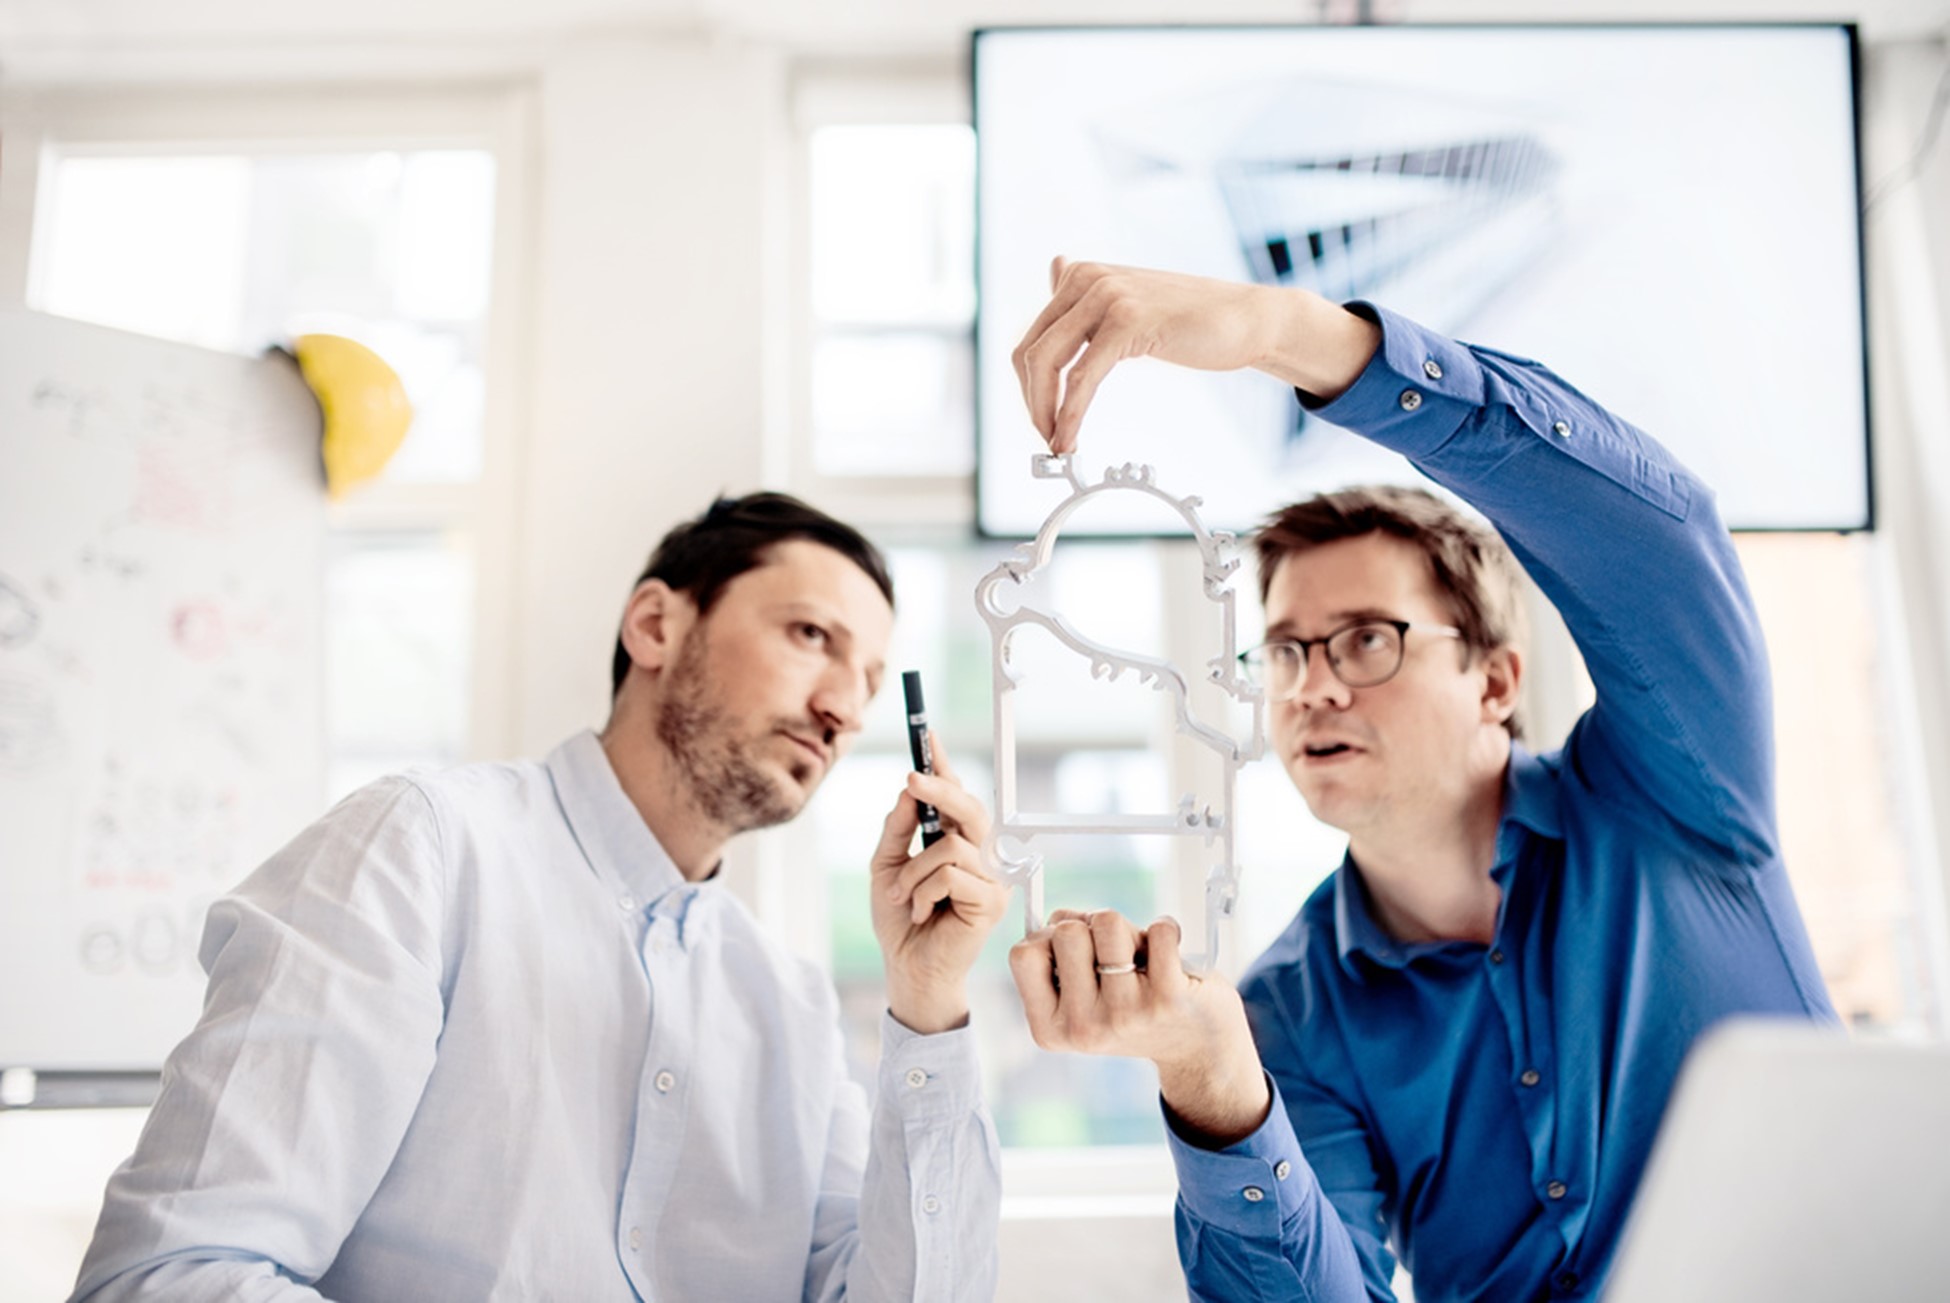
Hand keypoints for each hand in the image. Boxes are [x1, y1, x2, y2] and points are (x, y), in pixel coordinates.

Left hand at [869, 735, 1007, 1034]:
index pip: (955, 795)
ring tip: (904, 897)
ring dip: (913, 872)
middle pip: (968, 807)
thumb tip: (910, 788)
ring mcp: (991, 877)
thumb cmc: (899, 918)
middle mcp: (980, 854)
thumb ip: (898, 827)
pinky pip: (950, 876)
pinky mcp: (991, 902)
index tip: (928, 734)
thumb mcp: (885, 865)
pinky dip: (923, 892)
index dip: (944, 764)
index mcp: (956, 841)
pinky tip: (922, 913)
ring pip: (950, 846)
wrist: (906, 967)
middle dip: (939, 788)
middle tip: (911, 778)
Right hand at [1009, 909, 1271, 1145]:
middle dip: (1090, 928)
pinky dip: (1167, 928)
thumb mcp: (1082, 997)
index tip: (1074, 949)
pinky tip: (1172, 954)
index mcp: (1050, 1028)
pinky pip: (1159, 930)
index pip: (1022, 954)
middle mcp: (1083, 1028)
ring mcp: (1125, 1015)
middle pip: (1066, 932)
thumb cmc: (1133, 1008)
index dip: (1047, 937)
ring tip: (1140, 956)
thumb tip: (1057, 917)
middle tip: (1113, 955)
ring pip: (1107, 922)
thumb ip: (1059, 957)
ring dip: (1128, 928)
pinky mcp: (1167, 999)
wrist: (1198, 1050)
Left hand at [1010, 257, 1381, 452]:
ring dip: (1045, 412)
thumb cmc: (1190, 319)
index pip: (1032, 338)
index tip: (1043, 419)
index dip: (1030, 386)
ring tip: (1059, 444)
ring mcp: (1106, 295)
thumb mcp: (1130, 303)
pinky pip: (1082, 377)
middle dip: (1033, 402)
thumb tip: (1056, 267)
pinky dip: (1070, 413)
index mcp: (1082, 275)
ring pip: (1047, 363)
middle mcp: (1088, 278)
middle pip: (1030, 352)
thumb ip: (1090, 295)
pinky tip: (1070, 436)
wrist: (1246, 318)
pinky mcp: (1127, 320)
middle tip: (1047, 438)